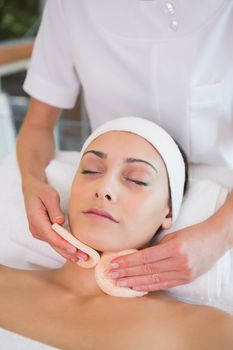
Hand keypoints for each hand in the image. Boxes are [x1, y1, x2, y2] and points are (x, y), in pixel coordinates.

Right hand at [23, 178, 88, 261]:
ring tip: (81, 258)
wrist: (32, 190)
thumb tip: (60, 221)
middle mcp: (36, 229)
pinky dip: (64, 247)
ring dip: (67, 252)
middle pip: (54, 243)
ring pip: (54, 244)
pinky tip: (74, 253)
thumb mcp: (50, 195)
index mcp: (36, 219)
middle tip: (83, 257)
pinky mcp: (43, 232)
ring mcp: (39, 232)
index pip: (51, 235)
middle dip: (68, 252)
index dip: (63, 243)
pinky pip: (54, 241)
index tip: (74, 249)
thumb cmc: (41, 191)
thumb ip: (54, 208)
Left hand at [109, 217, 227, 291]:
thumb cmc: (193, 234)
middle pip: (147, 269)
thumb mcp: (173, 236)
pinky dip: (148, 286)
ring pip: (154, 279)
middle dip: (127, 273)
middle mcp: (179, 262)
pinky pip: (164, 284)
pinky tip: (136, 287)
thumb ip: (156, 247)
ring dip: (134, 282)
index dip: (128, 262)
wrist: (215, 239)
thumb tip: (137, 256)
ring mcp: (183, 273)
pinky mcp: (186, 279)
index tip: (114, 264)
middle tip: (111, 274)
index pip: (145, 257)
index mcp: (174, 248)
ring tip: (119, 283)